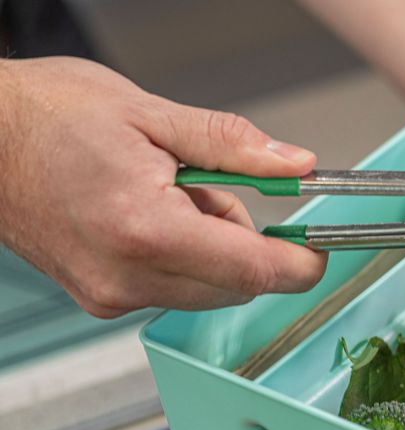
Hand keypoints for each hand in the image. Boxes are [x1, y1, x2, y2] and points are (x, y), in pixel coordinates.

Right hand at [0, 57, 327, 317]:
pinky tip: (147, 219)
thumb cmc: (46, 117)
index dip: (298, 266)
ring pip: (206, 291)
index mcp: (145, 229)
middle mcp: (127, 275)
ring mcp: (111, 293)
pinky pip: (172, 290)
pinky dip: (180, 259)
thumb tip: (294, 164)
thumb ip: (233, 146)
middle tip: (211, 190)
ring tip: (167, 196)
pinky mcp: (100, 299)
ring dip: (210, 251)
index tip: (318, 253)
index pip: (253, 271)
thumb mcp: (152, 115)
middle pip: (234, 287)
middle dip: (245, 244)